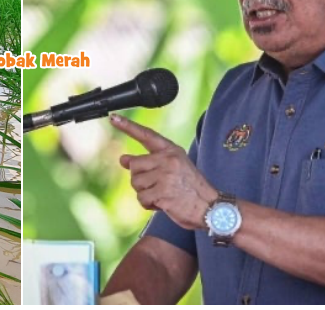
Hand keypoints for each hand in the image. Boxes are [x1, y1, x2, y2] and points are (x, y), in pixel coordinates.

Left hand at [112, 114, 217, 230]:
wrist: (211, 208)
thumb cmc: (190, 188)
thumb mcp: (172, 168)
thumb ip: (149, 162)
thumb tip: (123, 159)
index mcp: (171, 151)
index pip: (146, 135)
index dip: (128, 126)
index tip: (113, 117)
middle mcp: (168, 160)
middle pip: (134, 166)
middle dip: (140, 179)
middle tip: (156, 186)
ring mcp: (165, 175)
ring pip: (135, 183)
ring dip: (144, 193)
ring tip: (162, 194)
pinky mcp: (163, 192)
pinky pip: (142, 198)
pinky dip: (148, 204)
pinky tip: (163, 203)